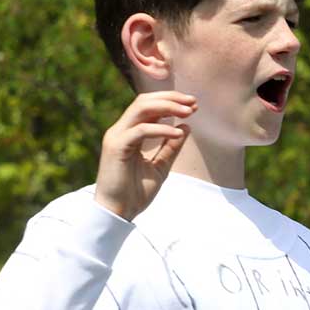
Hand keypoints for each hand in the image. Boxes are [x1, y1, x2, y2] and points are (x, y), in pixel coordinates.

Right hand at [95, 91, 195, 220]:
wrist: (119, 212)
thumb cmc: (136, 191)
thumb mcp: (160, 165)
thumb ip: (171, 147)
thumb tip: (186, 126)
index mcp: (129, 133)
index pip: (148, 105)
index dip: (171, 101)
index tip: (194, 105)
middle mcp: (121, 131)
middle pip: (144, 101)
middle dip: (171, 98)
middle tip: (194, 102)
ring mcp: (116, 137)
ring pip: (141, 109)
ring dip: (168, 107)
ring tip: (189, 112)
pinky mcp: (116, 147)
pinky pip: (141, 130)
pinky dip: (161, 129)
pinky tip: (178, 134)